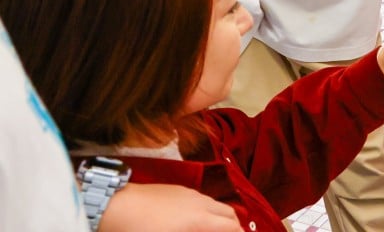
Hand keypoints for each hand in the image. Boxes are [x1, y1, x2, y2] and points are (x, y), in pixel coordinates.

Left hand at [100, 183, 241, 231]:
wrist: (115, 207)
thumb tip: (201, 231)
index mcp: (200, 220)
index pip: (232, 226)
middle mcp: (200, 203)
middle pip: (229, 212)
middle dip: (235, 226)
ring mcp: (188, 193)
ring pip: (215, 204)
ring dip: (221, 217)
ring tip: (214, 231)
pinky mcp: (176, 189)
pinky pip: (201, 199)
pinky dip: (208, 210)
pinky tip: (193, 220)